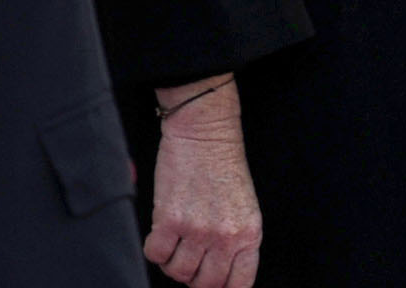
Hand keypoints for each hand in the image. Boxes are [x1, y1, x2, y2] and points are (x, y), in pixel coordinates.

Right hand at [146, 77, 260, 287]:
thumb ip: (234, 242)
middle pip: (204, 285)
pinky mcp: (170, 219)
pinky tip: (162, 229)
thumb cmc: (222, 168)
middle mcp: (226, 236)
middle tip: (188, 255)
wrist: (206, 132)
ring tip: (176, 237)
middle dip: (193, 276)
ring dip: (172, 261)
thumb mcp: (242, 208)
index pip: (239, 285)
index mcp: (250, 235)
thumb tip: (215, 278)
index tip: (209, 281)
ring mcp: (198, 229)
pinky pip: (155, 255)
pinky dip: (154, 247)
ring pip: (177, 273)